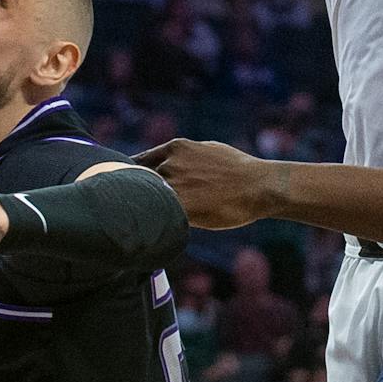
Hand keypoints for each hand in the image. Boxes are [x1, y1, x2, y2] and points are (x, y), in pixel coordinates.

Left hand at [133, 138, 282, 229]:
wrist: (258, 186)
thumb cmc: (238, 168)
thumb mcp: (208, 149)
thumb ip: (184, 156)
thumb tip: (172, 161)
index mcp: (175, 148)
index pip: (138, 161)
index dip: (129, 176)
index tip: (124, 188)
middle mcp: (169, 163)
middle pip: (136, 181)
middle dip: (131, 194)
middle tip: (126, 210)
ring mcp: (174, 184)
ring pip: (146, 200)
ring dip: (143, 212)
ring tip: (136, 226)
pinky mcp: (182, 206)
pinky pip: (160, 217)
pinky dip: (155, 225)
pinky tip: (152, 234)